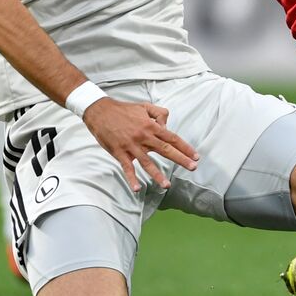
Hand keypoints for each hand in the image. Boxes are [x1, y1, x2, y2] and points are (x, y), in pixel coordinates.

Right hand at [81, 97, 199, 192]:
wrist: (100, 111)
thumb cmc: (124, 109)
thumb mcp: (145, 106)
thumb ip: (159, 113)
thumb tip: (167, 125)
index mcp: (151, 126)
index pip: (172, 138)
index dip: (185, 147)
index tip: (195, 156)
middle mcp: (143, 136)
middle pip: (165, 149)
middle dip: (180, 159)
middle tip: (192, 167)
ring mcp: (131, 146)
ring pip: (147, 162)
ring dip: (157, 174)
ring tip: (167, 185)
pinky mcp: (119, 152)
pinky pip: (127, 168)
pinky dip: (131, 178)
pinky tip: (137, 189)